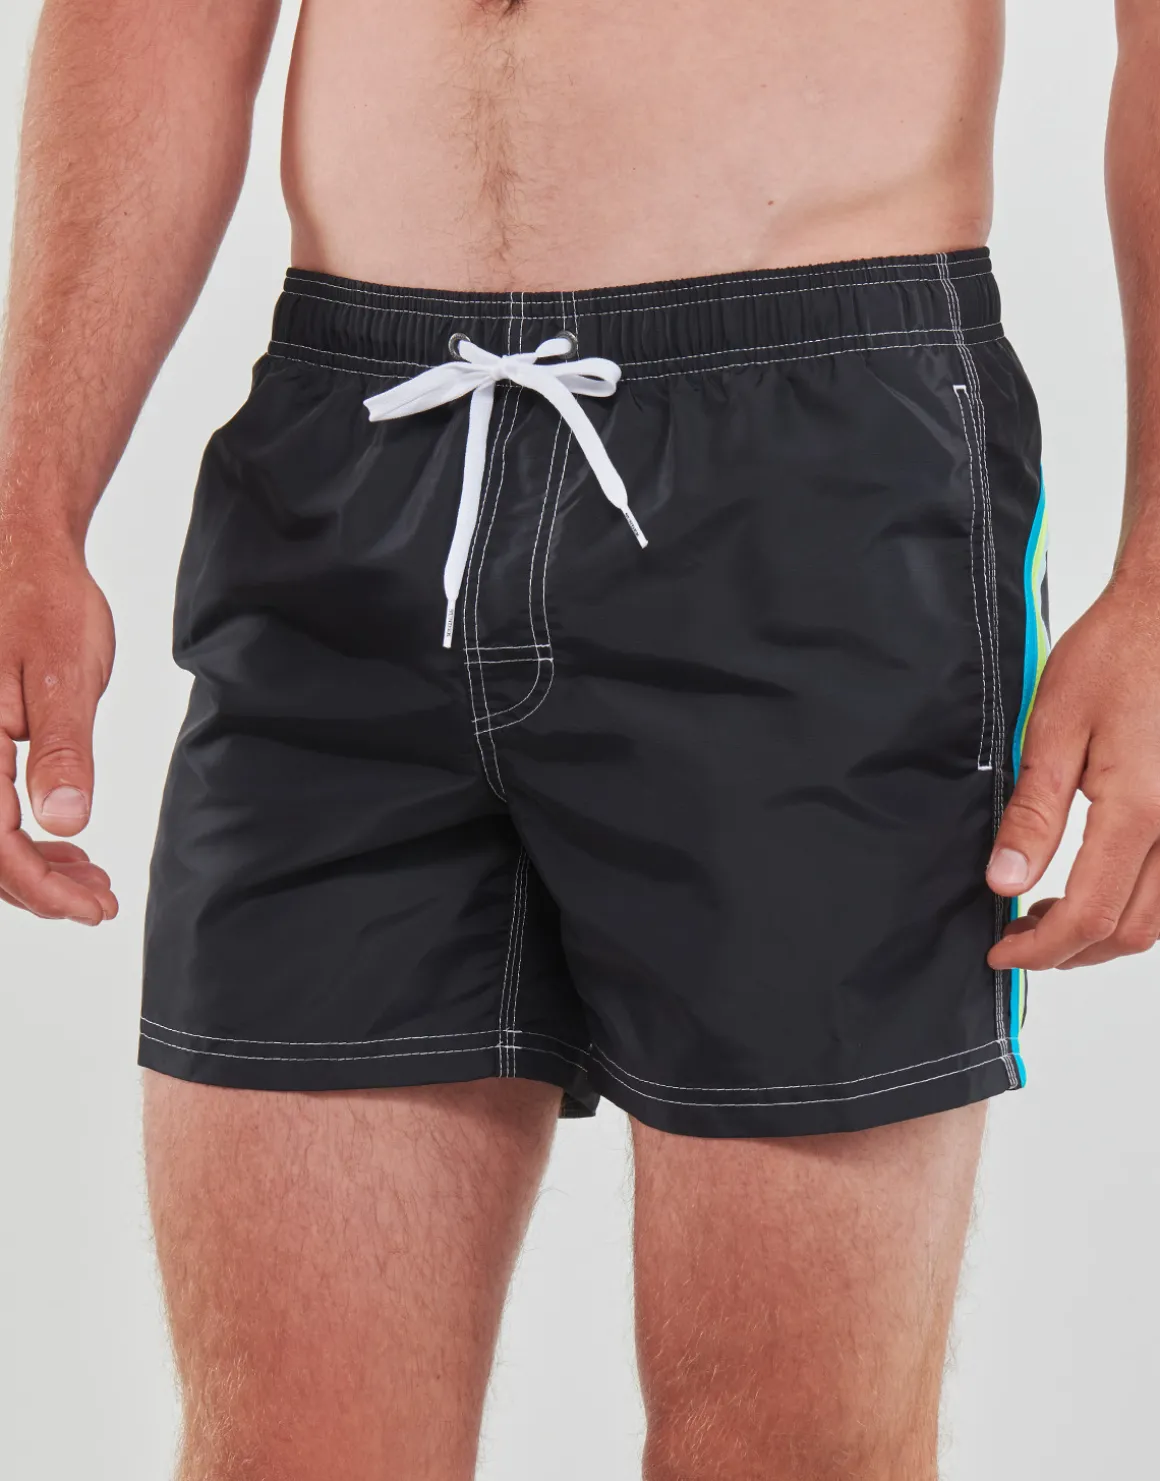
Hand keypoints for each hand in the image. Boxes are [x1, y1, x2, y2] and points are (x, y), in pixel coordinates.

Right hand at [0, 526, 117, 923]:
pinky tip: (65, 844)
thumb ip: (62, 750)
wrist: (23, 550)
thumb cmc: (43, 599)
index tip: (90, 909)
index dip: (39, 887)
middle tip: (100, 902)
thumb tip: (63, 823)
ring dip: (34, 866)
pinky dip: (26, 834)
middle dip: (40, 886)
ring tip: (92, 881)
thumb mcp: (62, 674)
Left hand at [987, 578, 1159, 969]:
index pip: (1090, 914)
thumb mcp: (1055, 729)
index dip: (1041, 948)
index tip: (1002, 952)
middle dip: (1070, 950)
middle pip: (1132, 930)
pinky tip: (1097, 884)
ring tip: (1049, 915)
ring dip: (1106, 933)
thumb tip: (1004, 880)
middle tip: (1018, 937)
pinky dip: (1136, 903)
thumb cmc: (1116, 655)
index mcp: (1140, 809)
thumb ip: (1033, 813)